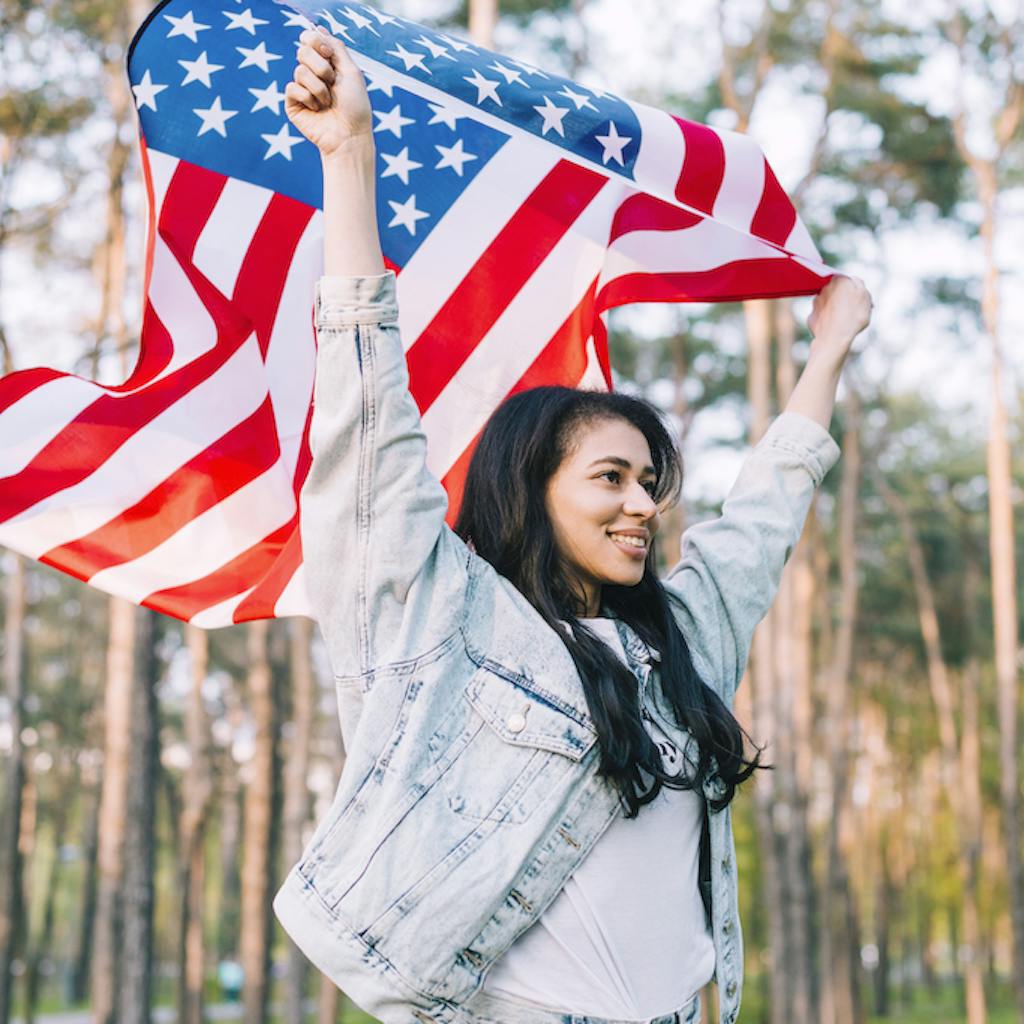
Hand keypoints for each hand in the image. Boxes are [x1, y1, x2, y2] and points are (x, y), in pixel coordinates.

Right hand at [285, 29, 373, 157]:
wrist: (350, 136)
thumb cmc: (355, 107)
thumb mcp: (351, 71)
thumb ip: (336, 47)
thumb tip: (318, 28)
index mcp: (327, 64)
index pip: (310, 38)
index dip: (316, 42)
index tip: (329, 54)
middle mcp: (312, 74)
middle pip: (302, 51)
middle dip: (321, 67)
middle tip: (332, 83)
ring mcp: (302, 88)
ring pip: (299, 71)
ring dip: (319, 88)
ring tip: (328, 103)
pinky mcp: (293, 103)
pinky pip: (292, 88)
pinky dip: (308, 98)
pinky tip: (317, 110)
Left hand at [806, 275, 871, 365]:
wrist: (835, 339)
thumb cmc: (853, 317)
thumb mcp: (864, 296)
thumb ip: (859, 284)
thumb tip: (852, 280)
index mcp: (837, 280)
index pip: (847, 281)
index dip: (855, 291)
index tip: (859, 300)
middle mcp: (823, 289)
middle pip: (836, 292)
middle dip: (844, 299)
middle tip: (854, 312)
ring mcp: (815, 304)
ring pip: (828, 304)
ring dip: (835, 310)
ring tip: (845, 322)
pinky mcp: (811, 317)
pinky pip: (822, 317)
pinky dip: (827, 320)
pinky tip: (834, 327)